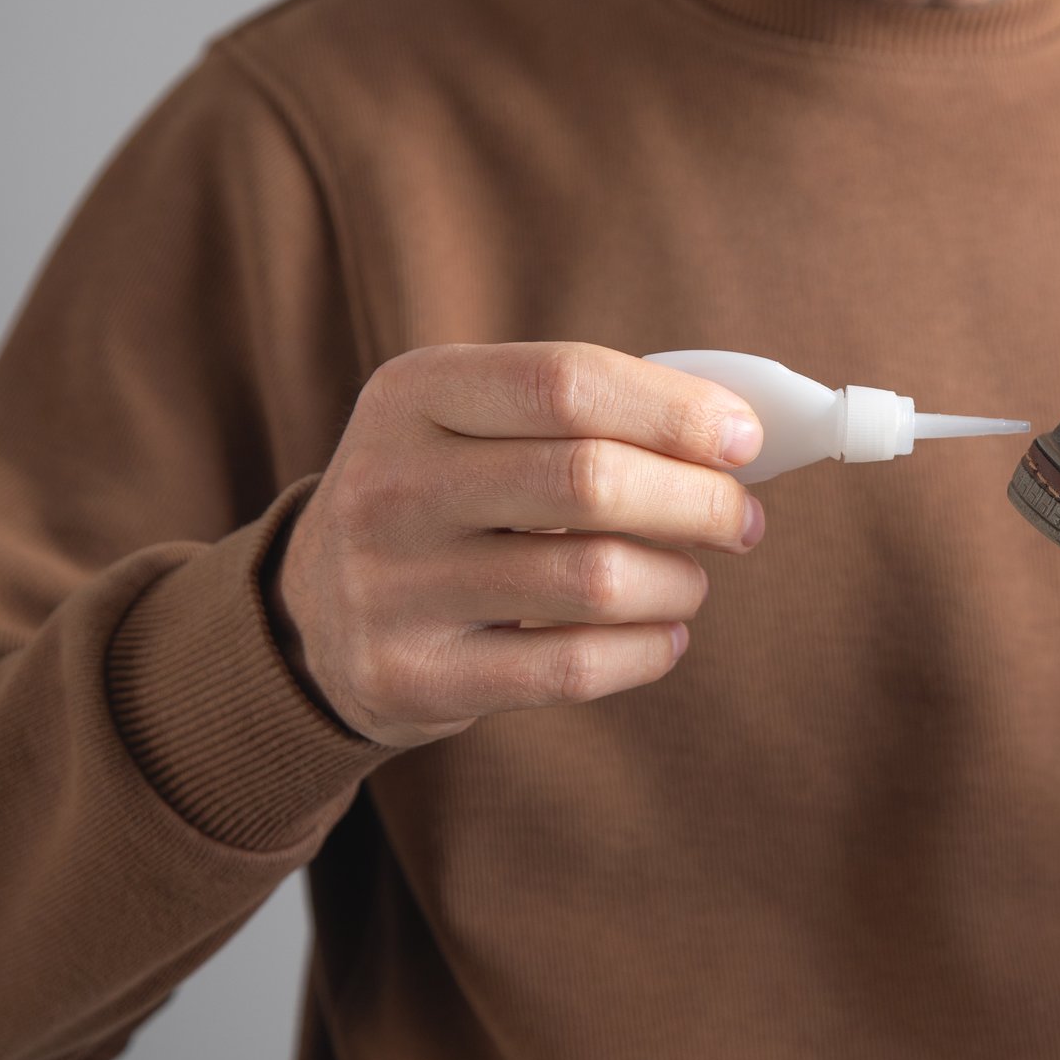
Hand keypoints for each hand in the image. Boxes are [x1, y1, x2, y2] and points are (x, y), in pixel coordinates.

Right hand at [267, 342, 765, 747]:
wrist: (314, 613)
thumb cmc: (447, 500)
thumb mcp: (473, 426)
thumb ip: (586, 417)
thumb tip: (737, 438)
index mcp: (415, 394)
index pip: (567, 383)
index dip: (676, 411)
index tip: (745, 440)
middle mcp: (393, 484)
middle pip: (591, 481)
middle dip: (701, 502)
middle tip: (742, 521)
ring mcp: (393, 586)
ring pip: (594, 580)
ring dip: (679, 583)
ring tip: (689, 582)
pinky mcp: (414, 676)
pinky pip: (572, 667)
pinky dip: (647, 651)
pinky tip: (661, 635)